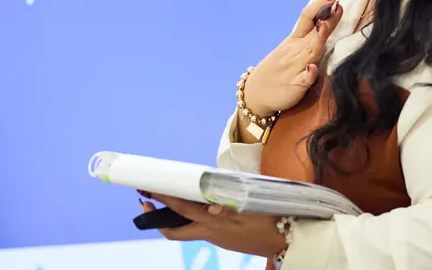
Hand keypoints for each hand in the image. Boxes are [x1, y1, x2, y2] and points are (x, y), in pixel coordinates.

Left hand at [139, 194, 286, 257]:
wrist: (286, 242)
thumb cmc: (271, 221)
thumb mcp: (251, 207)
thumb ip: (229, 204)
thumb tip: (211, 204)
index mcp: (215, 223)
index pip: (181, 209)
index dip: (163, 198)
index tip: (148, 189)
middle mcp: (210, 233)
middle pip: (173, 232)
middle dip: (155, 217)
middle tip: (145, 200)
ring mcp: (215, 238)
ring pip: (186, 231)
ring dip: (173, 218)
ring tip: (168, 199)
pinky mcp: (223, 240)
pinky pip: (200, 229)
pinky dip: (192, 217)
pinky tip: (197, 205)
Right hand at [242, 0, 343, 116]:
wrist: (255, 94)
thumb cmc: (278, 71)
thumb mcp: (291, 50)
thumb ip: (309, 38)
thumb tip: (328, 21)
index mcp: (294, 41)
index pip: (308, 18)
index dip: (321, 6)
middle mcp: (295, 51)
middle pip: (314, 31)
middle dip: (327, 18)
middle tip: (337, 3)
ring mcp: (294, 68)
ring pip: (310, 51)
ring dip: (317, 39)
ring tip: (324, 26)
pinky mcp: (294, 86)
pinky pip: (303, 79)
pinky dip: (308, 74)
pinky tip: (311, 69)